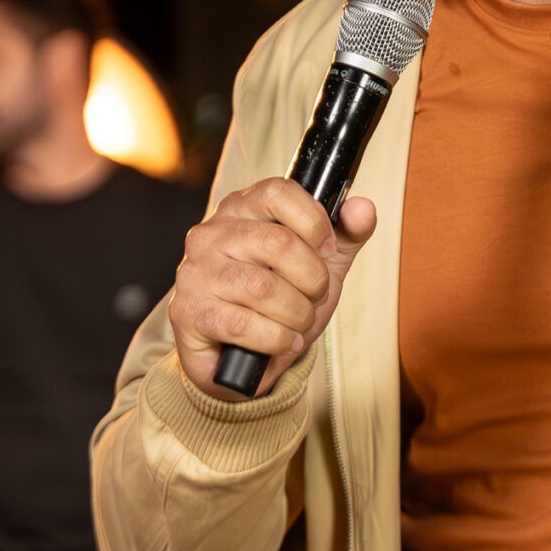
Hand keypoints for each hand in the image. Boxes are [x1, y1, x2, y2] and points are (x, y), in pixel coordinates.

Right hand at [169, 179, 377, 401]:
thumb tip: (363, 207)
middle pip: (277, 243)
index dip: (313, 221)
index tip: (327, 249)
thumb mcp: (320, 263)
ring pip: (262, 287)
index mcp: (241, 208)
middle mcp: (212, 234)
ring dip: (296, 313)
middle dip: (312, 278)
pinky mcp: (188, 312)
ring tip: (300, 323)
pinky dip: (276, 338)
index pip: (278, 192)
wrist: (241, 358)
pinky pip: (242, 323)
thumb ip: (345, 234)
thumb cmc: (278, 301)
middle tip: (316, 296)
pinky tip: (284, 341)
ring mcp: (195, 272)